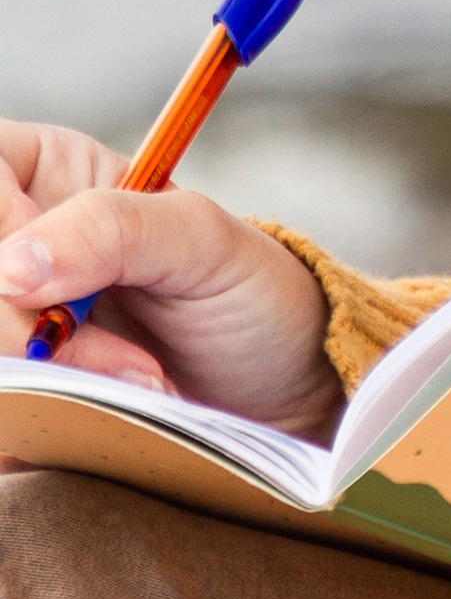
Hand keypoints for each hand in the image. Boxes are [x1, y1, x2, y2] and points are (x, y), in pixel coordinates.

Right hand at [0, 120, 339, 439]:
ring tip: (127, 380)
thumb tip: (12, 265)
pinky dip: (28, 425)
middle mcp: (10, 242)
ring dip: (34, 377)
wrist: (275, 392)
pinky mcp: (13, 391)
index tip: (38, 277)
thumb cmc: (248, 293)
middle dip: (8, 320)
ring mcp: (6, 316)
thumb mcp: (200, 240)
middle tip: (78, 345)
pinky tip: (94, 421)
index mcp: (42, 172)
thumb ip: (112, 228)